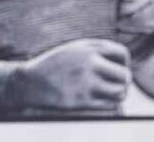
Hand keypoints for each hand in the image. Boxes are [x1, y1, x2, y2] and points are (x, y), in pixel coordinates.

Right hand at [8, 38, 130, 110]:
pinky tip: (99, 101)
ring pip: (120, 92)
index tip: (114, 68)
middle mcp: (88, 63)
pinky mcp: (82, 100)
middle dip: (122, 82)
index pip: (122, 53)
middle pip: (125, 75)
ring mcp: (85, 82)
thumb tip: (124, 62)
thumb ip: (96, 50)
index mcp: (87, 48)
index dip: (123, 62)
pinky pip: (110, 106)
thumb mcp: (72, 49)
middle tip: (113, 85)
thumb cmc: (54, 66)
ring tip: (107, 94)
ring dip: (117, 95)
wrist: (29, 82)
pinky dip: (109, 104)